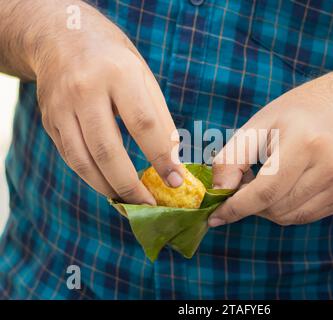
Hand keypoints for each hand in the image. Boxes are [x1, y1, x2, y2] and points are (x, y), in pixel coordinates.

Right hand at [33, 1, 182, 203]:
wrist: (63, 38)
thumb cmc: (115, 61)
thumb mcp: (144, 78)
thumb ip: (159, 119)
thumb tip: (172, 162)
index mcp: (118, 74)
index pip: (142, 123)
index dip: (161, 157)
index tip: (176, 181)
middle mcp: (84, 90)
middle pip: (107, 149)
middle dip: (130, 184)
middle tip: (150, 205)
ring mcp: (61, 106)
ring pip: (83, 160)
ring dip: (108, 188)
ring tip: (130, 202)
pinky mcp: (49, 120)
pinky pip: (70, 157)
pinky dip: (91, 177)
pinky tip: (109, 185)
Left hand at [209, 71, 332, 226]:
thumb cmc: (295, 112)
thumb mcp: (257, 125)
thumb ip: (232, 159)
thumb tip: (217, 192)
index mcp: (306, 143)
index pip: (266, 192)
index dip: (236, 207)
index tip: (215, 216)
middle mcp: (330, 167)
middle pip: (275, 208)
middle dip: (251, 202)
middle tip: (245, 180)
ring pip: (288, 217)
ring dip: (268, 206)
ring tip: (266, 178)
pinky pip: (303, 216)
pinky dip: (286, 207)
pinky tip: (285, 184)